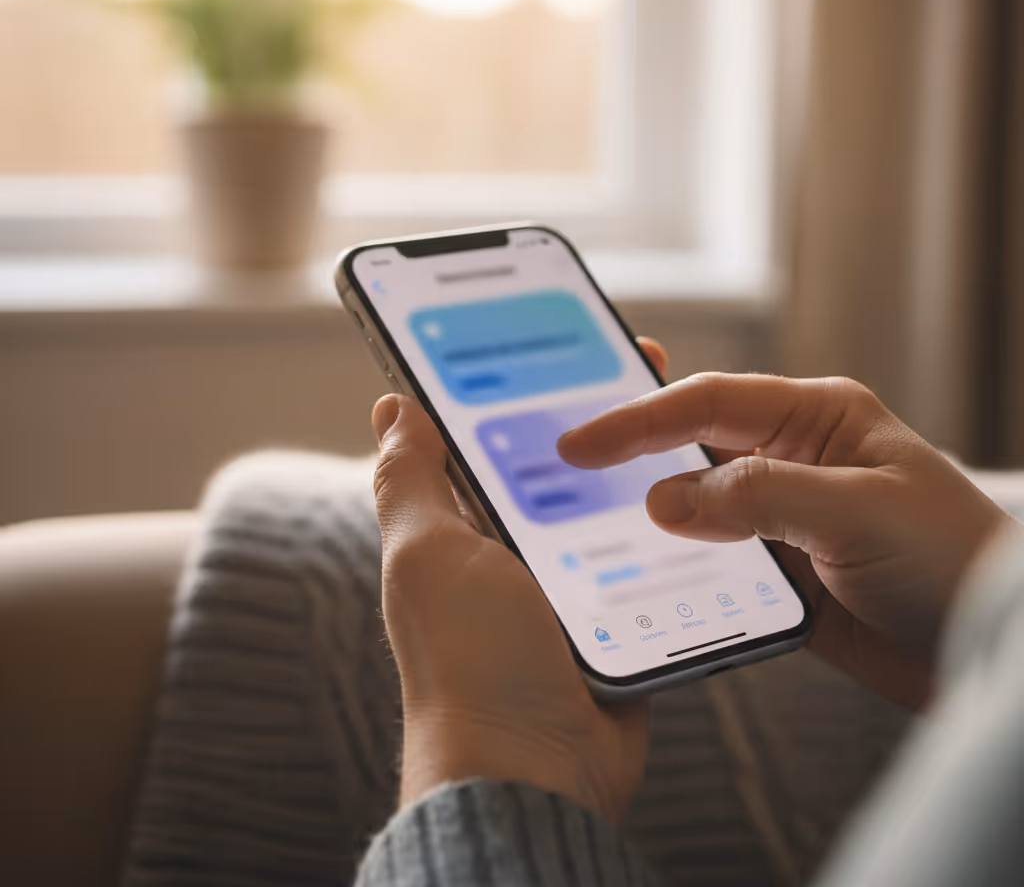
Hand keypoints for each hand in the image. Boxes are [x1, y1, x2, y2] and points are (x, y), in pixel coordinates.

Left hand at [369, 338, 665, 819]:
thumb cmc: (470, 660)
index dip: (516, 385)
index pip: (489, 434)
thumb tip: (392, 407)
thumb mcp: (427, 554)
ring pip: (611, 504)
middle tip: (639, 360)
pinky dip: (670, 528)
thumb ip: (411, 480)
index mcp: (464, 525)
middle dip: (595, 413)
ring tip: (684, 410)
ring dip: (641, 466)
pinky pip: (650, 557)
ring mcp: (572, 582)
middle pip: (560, 463)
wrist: (537, 770)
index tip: (558, 335)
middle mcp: (516, 549)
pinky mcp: (620, 614)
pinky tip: (704, 486)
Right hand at [558, 373, 1011, 708]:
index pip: (710, 402)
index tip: (580, 442)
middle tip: (561, 459)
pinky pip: (711, 557)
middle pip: (692, 440)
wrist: (992, 650)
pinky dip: (674, 562)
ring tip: (580, 513)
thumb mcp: (858, 514)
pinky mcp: (780, 570)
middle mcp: (793, 456)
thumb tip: (664, 500)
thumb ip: (759, 497)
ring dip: (646, 506)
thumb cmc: (954, 560)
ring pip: (695, 500)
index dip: (638, 417)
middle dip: (631, 445)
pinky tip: (638, 569)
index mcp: (817, 416)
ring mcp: (783, 514)